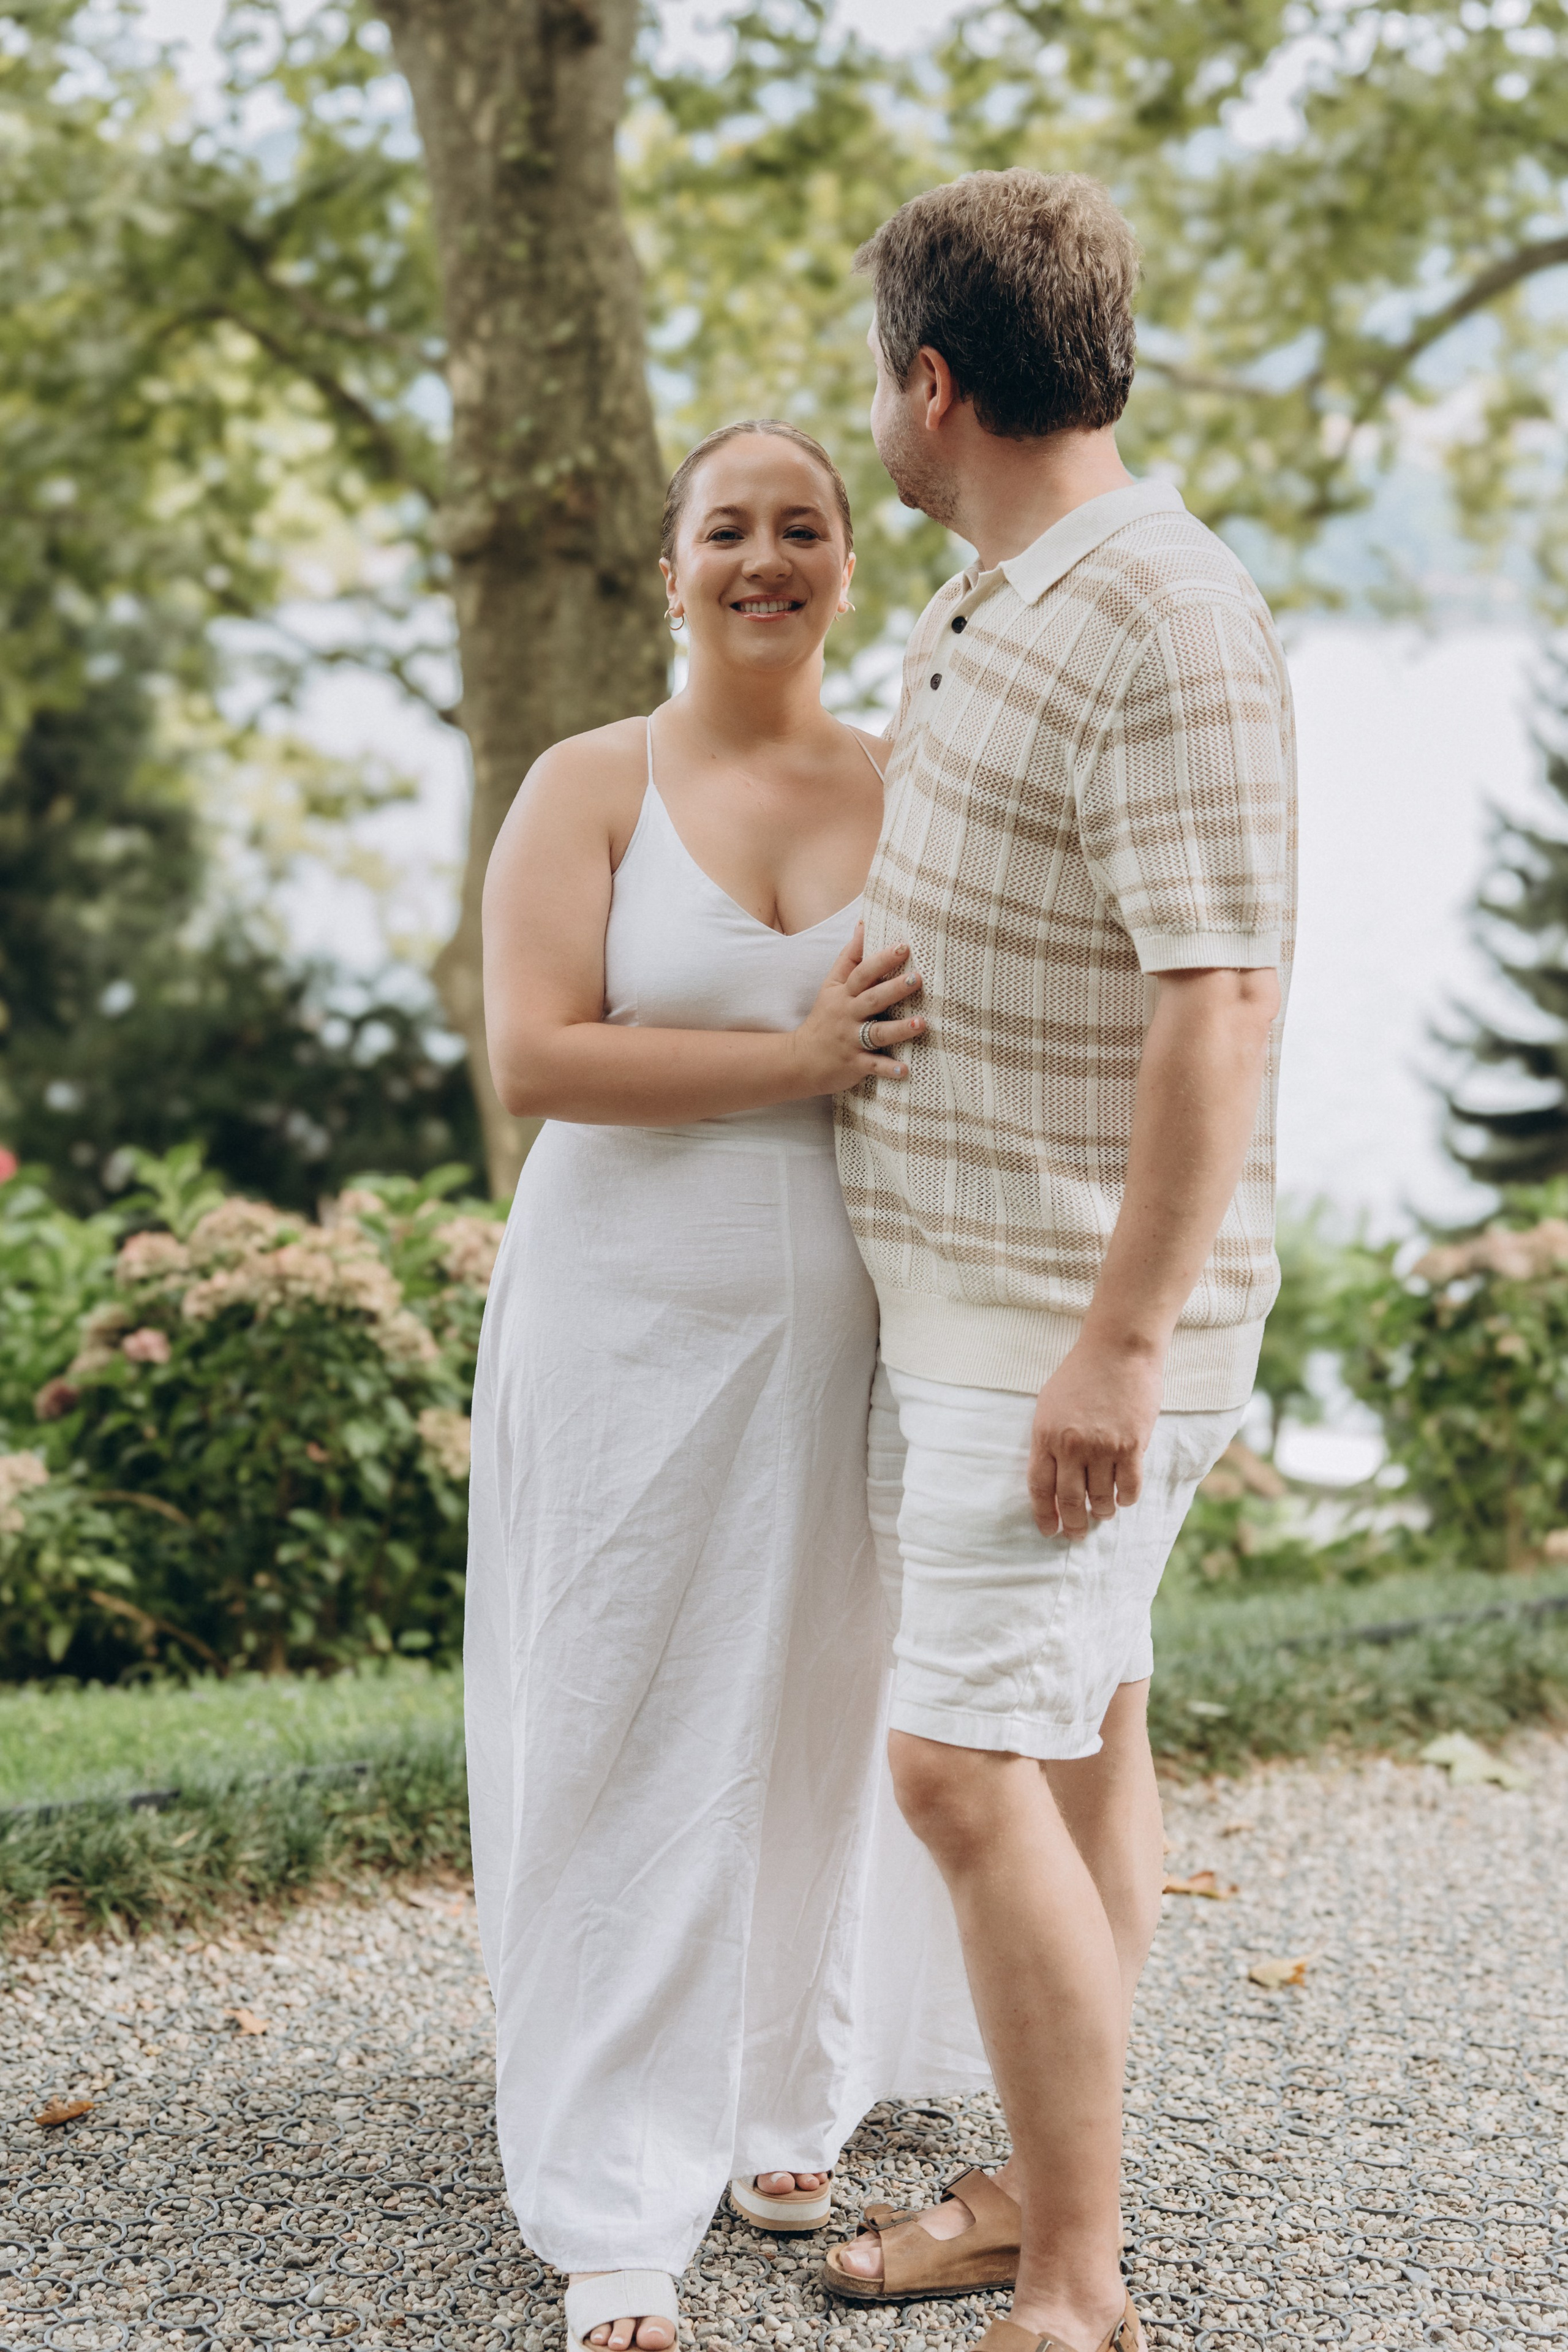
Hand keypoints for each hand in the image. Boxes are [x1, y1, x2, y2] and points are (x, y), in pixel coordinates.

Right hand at [789, 923, 925, 1094]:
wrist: (800, 1059)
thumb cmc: (825, 1018)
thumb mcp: (831, 985)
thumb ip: (849, 957)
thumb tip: (863, 925)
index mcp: (843, 993)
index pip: (861, 972)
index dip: (881, 959)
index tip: (903, 947)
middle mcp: (847, 1014)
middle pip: (872, 998)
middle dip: (895, 988)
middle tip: (917, 978)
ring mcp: (850, 1040)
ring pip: (876, 1033)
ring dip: (899, 1029)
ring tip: (920, 1023)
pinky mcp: (854, 1064)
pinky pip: (873, 1066)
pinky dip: (887, 1069)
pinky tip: (905, 1069)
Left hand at [1028, 1338, 1164, 1539]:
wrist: (1118, 1350)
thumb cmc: (1081, 1374)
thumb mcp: (1050, 1404)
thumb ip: (1048, 1440)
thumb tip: (1051, 1478)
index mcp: (1046, 1436)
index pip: (1040, 1488)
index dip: (1044, 1515)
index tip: (1049, 1530)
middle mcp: (1072, 1446)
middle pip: (1070, 1500)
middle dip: (1073, 1524)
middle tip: (1077, 1533)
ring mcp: (1103, 1447)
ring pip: (1101, 1498)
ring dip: (1102, 1511)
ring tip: (1103, 1512)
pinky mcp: (1132, 1446)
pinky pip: (1129, 1487)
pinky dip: (1126, 1499)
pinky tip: (1123, 1498)